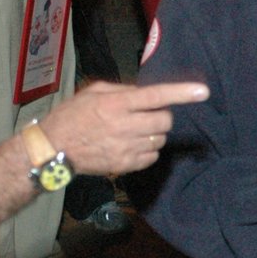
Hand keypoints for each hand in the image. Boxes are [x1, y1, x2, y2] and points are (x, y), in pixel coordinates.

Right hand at [38, 79, 208, 175]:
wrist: (53, 149)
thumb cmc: (72, 115)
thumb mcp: (94, 92)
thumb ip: (123, 92)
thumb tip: (147, 95)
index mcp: (117, 104)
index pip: (156, 96)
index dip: (181, 93)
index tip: (203, 92)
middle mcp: (124, 126)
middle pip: (165, 121)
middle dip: (162, 116)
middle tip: (147, 115)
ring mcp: (125, 148)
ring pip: (160, 140)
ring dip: (154, 133)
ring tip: (134, 131)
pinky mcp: (125, 166)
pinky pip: (152, 157)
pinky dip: (148, 150)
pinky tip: (131, 145)